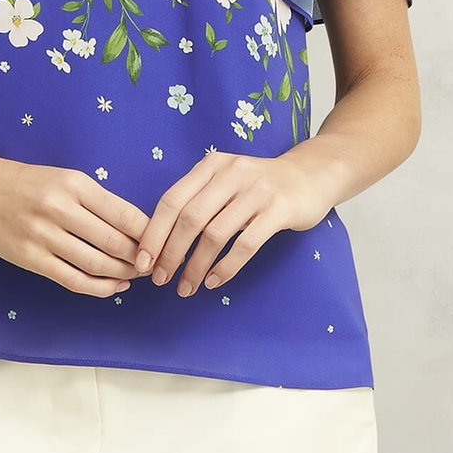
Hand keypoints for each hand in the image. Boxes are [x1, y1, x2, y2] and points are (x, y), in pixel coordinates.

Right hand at [0, 156, 150, 297]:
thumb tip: (136, 227)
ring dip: (122, 274)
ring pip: (96, 264)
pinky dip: (98, 287)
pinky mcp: (32, 259)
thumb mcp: (66, 178)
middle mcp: (61, 209)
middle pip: (114, 242)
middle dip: (140, 258)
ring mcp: (45, 236)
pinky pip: (73, 280)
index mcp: (75, 184)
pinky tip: (112, 287)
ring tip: (136, 276)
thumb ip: (97, 201)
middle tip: (154, 264)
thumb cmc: (29, 182)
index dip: (148, 233)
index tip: (163, 242)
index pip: (124, 213)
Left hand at [132, 151, 333, 295]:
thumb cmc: (259, 184)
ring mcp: (256, 191)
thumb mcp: (225, 179)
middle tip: (161, 280)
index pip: (172, 199)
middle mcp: (231, 173)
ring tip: (187, 287)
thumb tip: (160, 239)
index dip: (154, 233)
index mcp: (211, 165)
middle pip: (189, 218)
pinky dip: (226, 267)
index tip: (143, 262)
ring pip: (215, 234)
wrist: (309, 175)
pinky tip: (215, 281)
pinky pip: (245, 244)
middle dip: (171, 253)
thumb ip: (198, 199)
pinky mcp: (278, 210)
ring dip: (196, 266)